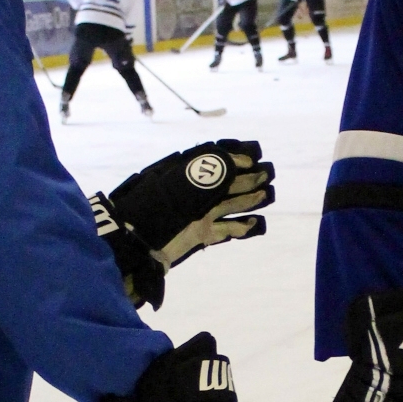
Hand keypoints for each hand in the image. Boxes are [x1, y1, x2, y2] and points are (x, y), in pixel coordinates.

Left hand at [89, 142, 274, 308]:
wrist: (135, 243)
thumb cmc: (154, 209)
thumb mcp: (182, 185)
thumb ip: (210, 173)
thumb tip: (237, 162)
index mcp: (188, 178)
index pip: (217, 164)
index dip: (236, 160)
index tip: (254, 158)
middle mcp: (195, 194)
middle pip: (227, 184)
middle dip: (247, 179)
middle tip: (268, 174)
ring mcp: (198, 215)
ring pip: (230, 205)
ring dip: (248, 200)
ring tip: (267, 194)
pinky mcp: (199, 235)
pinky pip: (225, 230)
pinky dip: (242, 227)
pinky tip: (256, 223)